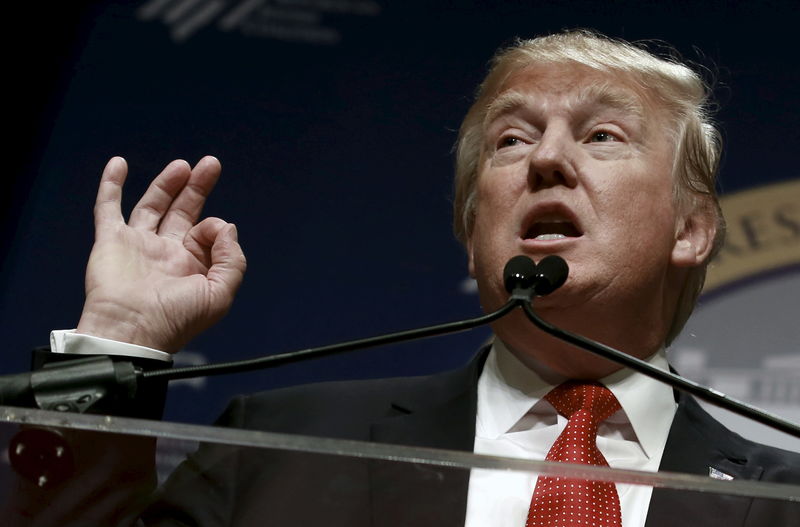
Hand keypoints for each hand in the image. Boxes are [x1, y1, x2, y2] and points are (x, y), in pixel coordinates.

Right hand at [76, 156, 245, 352]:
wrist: (131, 331)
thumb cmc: (175, 319)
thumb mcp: (219, 294)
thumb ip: (232, 260)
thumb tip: (227, 227)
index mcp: (191, 266)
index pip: (207, 233)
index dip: (214, 228)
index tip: (212, 233)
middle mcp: (165, 253)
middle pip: (183, 211)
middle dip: (197, 187)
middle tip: (211, 164)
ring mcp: (137, 244)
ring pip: (152, 206)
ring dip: (167, 184)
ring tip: (183, 165)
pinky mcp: (111, 240)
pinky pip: (108, 208)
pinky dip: (111, 185)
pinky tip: (119, 164)